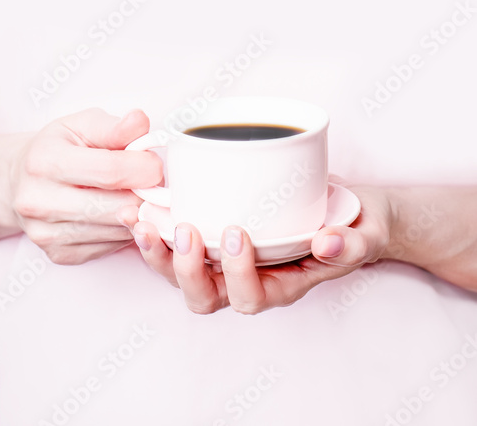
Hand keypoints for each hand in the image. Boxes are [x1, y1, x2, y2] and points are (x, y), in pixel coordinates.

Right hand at [9, 108, 161, 263]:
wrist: (19, 182)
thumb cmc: (58, 149)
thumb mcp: (82, 125)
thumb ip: (115, 127)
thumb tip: (140, 121)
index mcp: (44, 161)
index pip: (112, 171)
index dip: (146, 168)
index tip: (155, 164)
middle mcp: (39, 201)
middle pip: (118, 207)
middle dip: (146, 194)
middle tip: (150, 183)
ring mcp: (47, 233)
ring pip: (118, 231)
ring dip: (139, 214)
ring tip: (134, 195)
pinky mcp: (59, 254)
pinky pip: (111, 247)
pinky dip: (124, 231)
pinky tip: (118, 213)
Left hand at [118, 184, 393, 313]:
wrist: (348, 214)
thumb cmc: (352, 229)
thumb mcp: (363, 237)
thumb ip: (350, 246)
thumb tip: (327, 242)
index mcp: (280, 285)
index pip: (250, 297)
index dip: (237, 274)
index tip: (238, 232)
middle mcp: (249, 279)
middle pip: (205, 297)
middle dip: (186, 270)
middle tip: (185, 230)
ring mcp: (230, 260)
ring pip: (182, 276)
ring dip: (158, 254)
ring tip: (143, 223)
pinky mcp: (218, 237)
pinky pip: (181, 245)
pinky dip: (157, 232)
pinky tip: (143, 208)